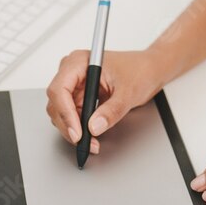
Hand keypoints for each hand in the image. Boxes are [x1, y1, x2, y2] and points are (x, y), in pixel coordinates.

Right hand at [45, 49, 165, 152]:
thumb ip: (111, 111)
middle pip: (57, 103)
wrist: (149, 71)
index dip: (66, 113)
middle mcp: (73, 72)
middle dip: (69, 125)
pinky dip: (79, 128)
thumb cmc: (139, 70)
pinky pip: (72, 116)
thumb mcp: (128, 92)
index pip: (60, 89)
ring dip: (74, 129)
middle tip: (85, 142)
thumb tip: (94, 127)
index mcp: (79, 62)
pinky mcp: (80, 96)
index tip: (77, 132)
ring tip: (91, 141)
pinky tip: (91, 136)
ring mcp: (75, 84)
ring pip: (61, 112)